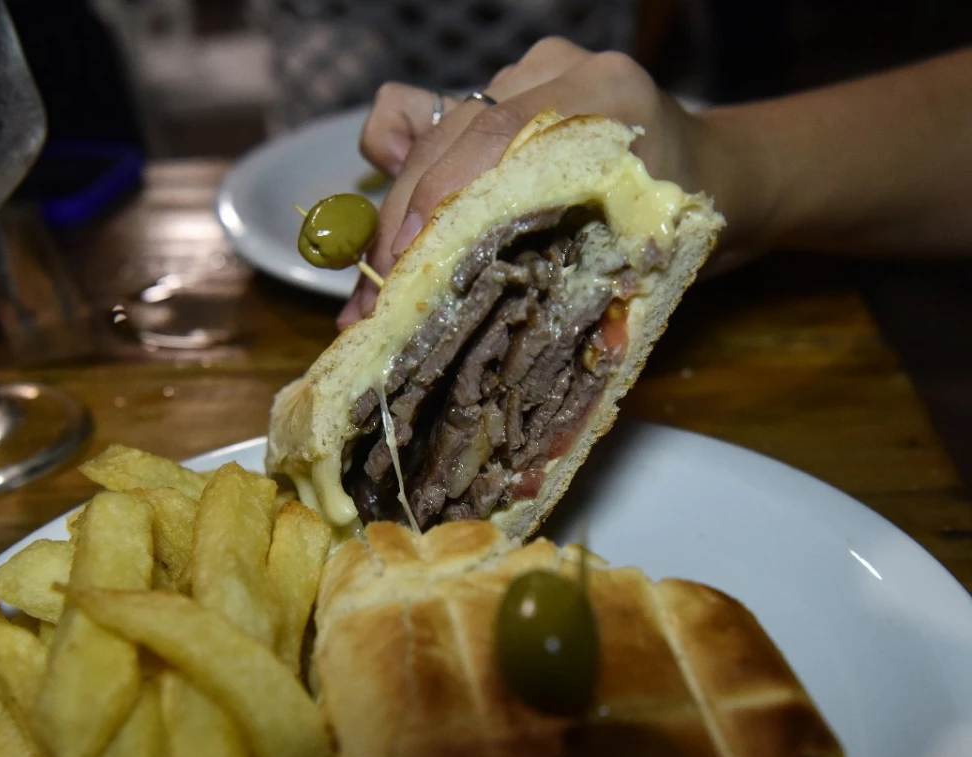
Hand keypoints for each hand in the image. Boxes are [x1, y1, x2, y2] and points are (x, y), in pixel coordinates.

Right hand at [338, 38, 706, 328]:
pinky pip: (432, 117)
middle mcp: (555, 70)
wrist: (720, 175)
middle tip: (373, 302)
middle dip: (402, 222)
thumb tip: (499, 347)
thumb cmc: (694, 220)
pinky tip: (396, 224)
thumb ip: (587, 278)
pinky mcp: (504, 93)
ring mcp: (525, 75)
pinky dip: (402, 160)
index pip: (493, 136)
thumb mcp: (655, 252)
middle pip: (451, 135)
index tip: (403, 267)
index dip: (435, 202)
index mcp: (602, 92)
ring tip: (374, 289)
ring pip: (435, 135)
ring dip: (396, 213)